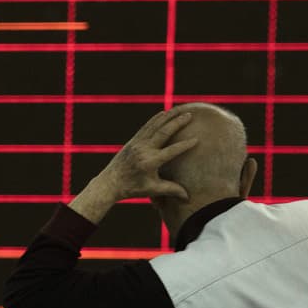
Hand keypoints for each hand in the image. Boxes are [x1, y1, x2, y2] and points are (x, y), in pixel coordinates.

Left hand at [69, 110, 196, 223]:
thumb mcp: (153, 190)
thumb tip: (188, 197)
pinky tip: (164, 113)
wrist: (110, 182)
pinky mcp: (133, 140)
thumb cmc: (133, 188)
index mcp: (150, 162)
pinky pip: (146, 126)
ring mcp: (137, 143)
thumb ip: (171, 190)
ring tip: (180, 109)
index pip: (171, 151)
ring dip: (168, 116)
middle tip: (190, 115)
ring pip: (155, 125)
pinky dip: (156, 119)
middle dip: (177, 122)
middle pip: (163, 132)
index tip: (197, 139)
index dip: (184, 145)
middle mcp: (144, 149)